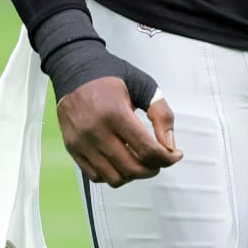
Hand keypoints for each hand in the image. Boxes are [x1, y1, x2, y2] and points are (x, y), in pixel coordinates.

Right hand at [56, 76, 182, 188]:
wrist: (74, 69)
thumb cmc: (111, 75)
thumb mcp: (143, 84)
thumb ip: (161, 113)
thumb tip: (169, 146)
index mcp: (115, 113)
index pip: (146, 150)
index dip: (167, 159)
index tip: (175, 156)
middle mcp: (96, 131)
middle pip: (131, 168)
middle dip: (153, 169)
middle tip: (159, 160)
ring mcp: (81, 143)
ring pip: (114, 178)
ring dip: (133, 175)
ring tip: (140, 161)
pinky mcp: (72, 149)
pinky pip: (95, 177)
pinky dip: (113, 175)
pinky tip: (121, 162)